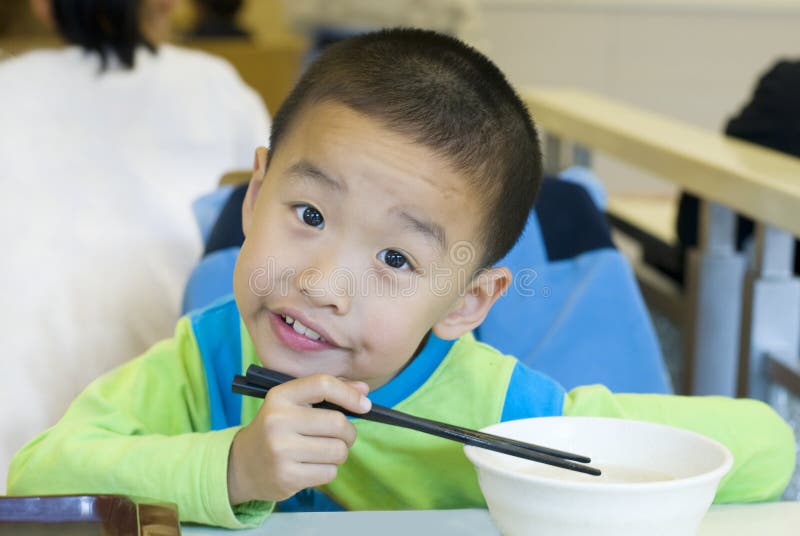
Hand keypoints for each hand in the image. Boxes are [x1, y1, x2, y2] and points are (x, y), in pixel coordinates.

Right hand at [227, 373, 371, 504]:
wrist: (243, 464)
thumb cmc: (278, 429)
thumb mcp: (294, 404)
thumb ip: (328, 394)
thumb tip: (364, 391)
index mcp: (280, 396)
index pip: (323, 384)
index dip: (349, 394)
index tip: (364, 405)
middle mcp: (278, 420)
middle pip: (337, 423)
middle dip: (348, 432)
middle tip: (341, 436)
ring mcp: (280, 450)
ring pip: (338, 451)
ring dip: (339, 453)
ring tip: (323, 451)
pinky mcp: (286, 477)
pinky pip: (329, 472)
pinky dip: (328, 470)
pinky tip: (311, 466)